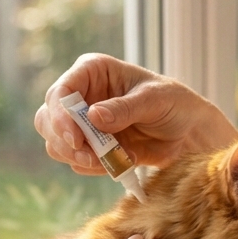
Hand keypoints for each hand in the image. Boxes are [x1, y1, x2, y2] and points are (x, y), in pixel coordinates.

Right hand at [35, 54, 237, 174]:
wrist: (189, 133)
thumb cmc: (175, 103)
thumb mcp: (154, 100)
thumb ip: (125, 108)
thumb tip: (93, 116)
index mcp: (92, 71)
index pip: (61, 91)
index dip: (61, 116)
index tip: (75, 138)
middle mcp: (82, 95)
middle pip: (48, 119)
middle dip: (65, 141)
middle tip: (90, 158)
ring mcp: (83, 123)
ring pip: (56, 143)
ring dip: (78, 157)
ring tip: (109, 161)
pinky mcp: (91, 146)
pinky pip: (76, 161)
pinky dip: (94, 167)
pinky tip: (120, 162)